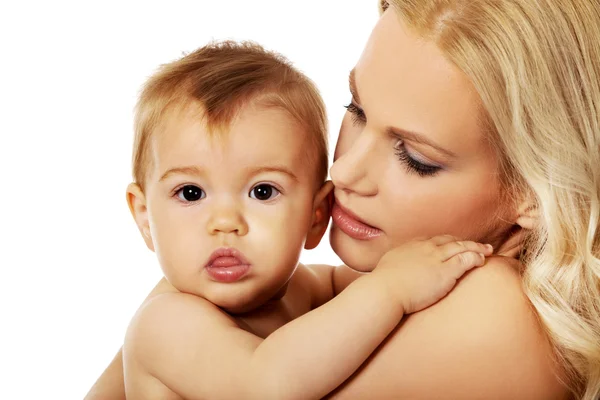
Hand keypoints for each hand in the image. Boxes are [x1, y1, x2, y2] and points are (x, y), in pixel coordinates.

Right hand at [373, 235, 492, 313]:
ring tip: (487, 250)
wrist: (385, 290)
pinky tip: (482, 260)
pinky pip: (467, 259)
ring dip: (476, 247)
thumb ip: (396, 262)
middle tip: (474, 244)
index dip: (445, 241)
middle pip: (450, 240)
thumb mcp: (387, 264)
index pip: (433, 239)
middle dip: (463, 241)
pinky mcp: (446, 271)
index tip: (452, 244)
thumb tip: (393, 266)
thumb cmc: (382, 283)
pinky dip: (476, 257)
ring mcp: (437, 258)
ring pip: (462, 247)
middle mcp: (426, 248)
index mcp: (412, 245)